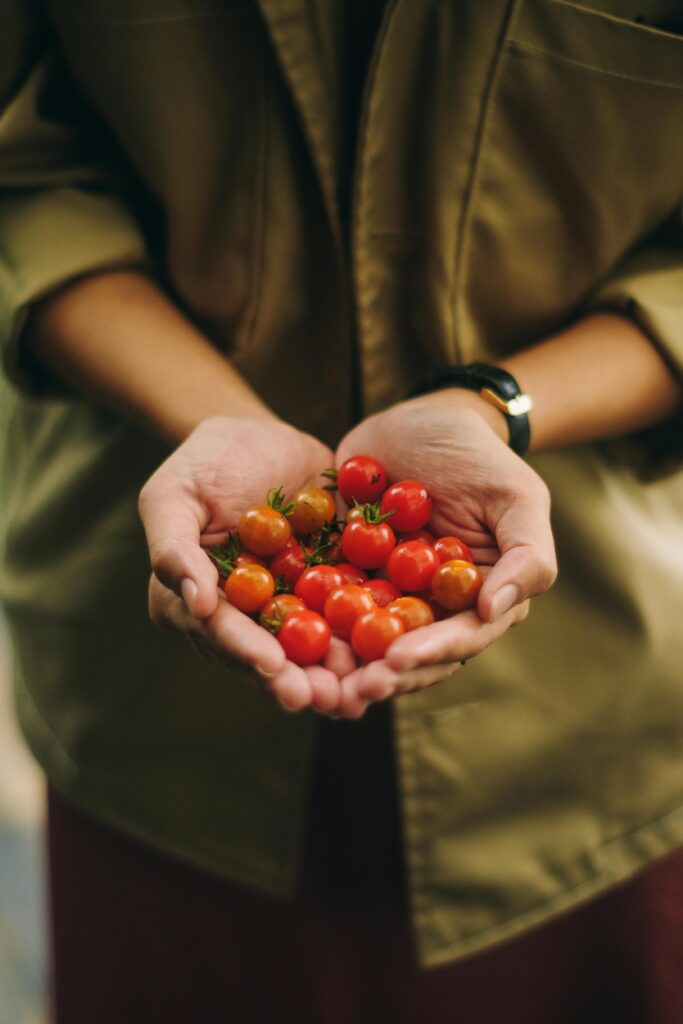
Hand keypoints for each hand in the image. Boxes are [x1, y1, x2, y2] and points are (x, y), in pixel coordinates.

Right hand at [139, 416, 345, 712]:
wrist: (262, 437)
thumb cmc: (206, 461)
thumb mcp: (173, 494)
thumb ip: (173, 547)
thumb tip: (193, 603)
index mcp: (196, 601)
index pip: (219, 632)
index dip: (245, 651)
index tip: (272, 666)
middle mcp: (241, 616)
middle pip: (266, 656)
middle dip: (294, 680)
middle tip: (323, 697)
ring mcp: (286, 607)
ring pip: (308, 650)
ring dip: (333, 674)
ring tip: (359, 690)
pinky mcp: (325, 592)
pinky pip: (346, 618)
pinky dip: (366, 637)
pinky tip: (391, 651)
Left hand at [334, 393, 556, 708]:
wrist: (422, 418)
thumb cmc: (479, 456)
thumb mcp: (517, 497)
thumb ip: (525, 556)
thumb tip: (494, 611)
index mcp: (477, 600)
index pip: (458, 639)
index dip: (428, 655)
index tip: (396, 661)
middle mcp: (430, 607)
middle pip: (406, 654)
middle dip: (378, 676)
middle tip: (347, 690)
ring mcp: (385, 593)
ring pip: (362, 641)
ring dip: (339, 666)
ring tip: (312, 681)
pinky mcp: (344, 572)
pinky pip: (323, 603)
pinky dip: (306, 621)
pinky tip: (281, 635)